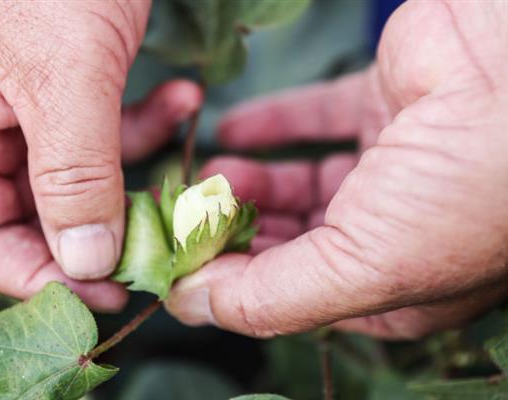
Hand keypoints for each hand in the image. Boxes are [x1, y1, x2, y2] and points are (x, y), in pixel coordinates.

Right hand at [0, 0, 201, 310]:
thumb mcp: (59, 71)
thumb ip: (68, 171)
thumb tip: (85, 260)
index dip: (34, 275)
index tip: (103, 294)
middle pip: (33, 213)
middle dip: (98, 227)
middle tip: (157, 240)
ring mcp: (32, 106)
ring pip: (81, 176)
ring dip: (134, 169)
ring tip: (181, 140)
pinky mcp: (77, 86)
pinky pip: (109, 131)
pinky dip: (149, 123)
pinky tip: (185, 97)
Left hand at [166, 1, 507, 338]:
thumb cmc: (465, 191)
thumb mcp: (365, 267)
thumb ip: (274, 297)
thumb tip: (191, 304)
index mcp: (402, 287)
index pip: (301, 298)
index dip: (243, 287)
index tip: (188, 268)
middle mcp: (399, 231)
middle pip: (297, 240)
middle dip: (241, 232)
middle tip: (188, 219)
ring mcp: (392, 165)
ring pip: (304, 182)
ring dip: (252, 182)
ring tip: (209, 178)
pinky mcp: (384, 104)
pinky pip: (316, 118)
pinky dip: (272, 126)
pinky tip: (232, 132)